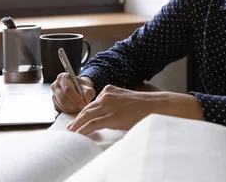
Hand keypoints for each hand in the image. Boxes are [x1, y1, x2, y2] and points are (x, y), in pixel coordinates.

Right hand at [51, 73, 95, 113]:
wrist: (78, 88)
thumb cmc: (82, 86)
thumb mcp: (87, 86)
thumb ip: (88, 91)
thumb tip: (86, 100)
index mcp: (62, 77)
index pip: (67, 89)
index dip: (76, 98)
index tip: (84, 105)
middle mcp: (55, 85)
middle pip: (63, 98)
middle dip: (74, 106)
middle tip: (83, 109)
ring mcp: (53, 95)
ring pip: (62, 106)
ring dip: (72, 110)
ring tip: (81, 109)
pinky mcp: (54, 104)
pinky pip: (61, 110)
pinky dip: (69, 112)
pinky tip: (76, 109)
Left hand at [68, 85, 203, 134]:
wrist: (156, 105)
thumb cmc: (144, 106)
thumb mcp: (126, 101)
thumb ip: (114, 106)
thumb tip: (108, 117)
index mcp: (109, 90)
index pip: (92, 103)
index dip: (83, 112)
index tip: (78, 120)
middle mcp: (106, 95)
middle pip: (86, 109)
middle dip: (77, 119)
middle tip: (70, 127)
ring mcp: (107, 105)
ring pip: (86, 116)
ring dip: (77, 125)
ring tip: (71, 133)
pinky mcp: (110, 116)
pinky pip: (92, 124)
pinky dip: (83, 130)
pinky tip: (78, 135)